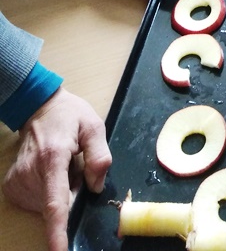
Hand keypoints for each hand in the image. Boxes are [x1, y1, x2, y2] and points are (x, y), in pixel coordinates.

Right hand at [2, 87, 110, 250]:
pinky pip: (35, 203)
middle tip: (75, 167)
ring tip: (62, 166)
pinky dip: (47, 194)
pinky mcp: (11, 186)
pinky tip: (50, 173)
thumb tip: (96, 188)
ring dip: (60, 193)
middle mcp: (30, 173)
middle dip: (71, 194)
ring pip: (45, 206)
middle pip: (55, 206)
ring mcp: (17, 181)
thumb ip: (99, 156)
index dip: (57, 231)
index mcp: (53, 158)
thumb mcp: (93, 126)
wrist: (40, 108)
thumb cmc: (70, 116)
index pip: (55, 203)